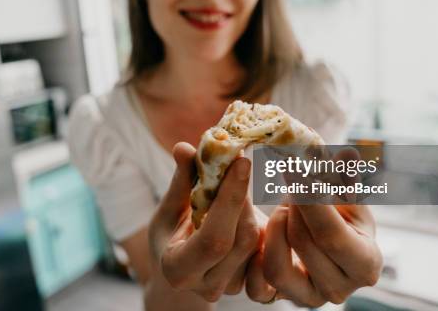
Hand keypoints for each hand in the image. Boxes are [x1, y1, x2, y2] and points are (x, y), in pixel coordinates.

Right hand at [148, 142, 261, 301]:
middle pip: (240, 239)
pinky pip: (267, 249)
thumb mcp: (170, 209)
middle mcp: (206, 286)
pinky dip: (265, 222)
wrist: (183, 267)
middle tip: (239, 166)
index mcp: (177, 270)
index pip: (213, 238)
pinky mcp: (252, 286)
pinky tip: (252, 205)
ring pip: (256, 242)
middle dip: (242, 198)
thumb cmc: (172, 234)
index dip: (230, 199)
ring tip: (237, 188)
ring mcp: (231, 289)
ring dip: (251, 207)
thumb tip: (184, 148)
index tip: (241, 162)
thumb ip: (180, 182)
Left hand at [246, 149, 382, 306]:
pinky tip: (266, 227)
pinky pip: (257, 281)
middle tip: (291, 182)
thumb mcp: (347, 194)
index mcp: (365, 264)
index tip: (293, 169)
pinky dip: (257, 251)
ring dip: (275, 228)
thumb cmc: (340, 212)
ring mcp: (309, 299)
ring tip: (285, 207)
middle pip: (303, 243)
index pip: (331, 234)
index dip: (310, 200)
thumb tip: (346, 155)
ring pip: (277, 265)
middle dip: (293, 206)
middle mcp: (339, 290)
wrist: (324, 238)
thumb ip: (345, 177)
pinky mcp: (282, 300)